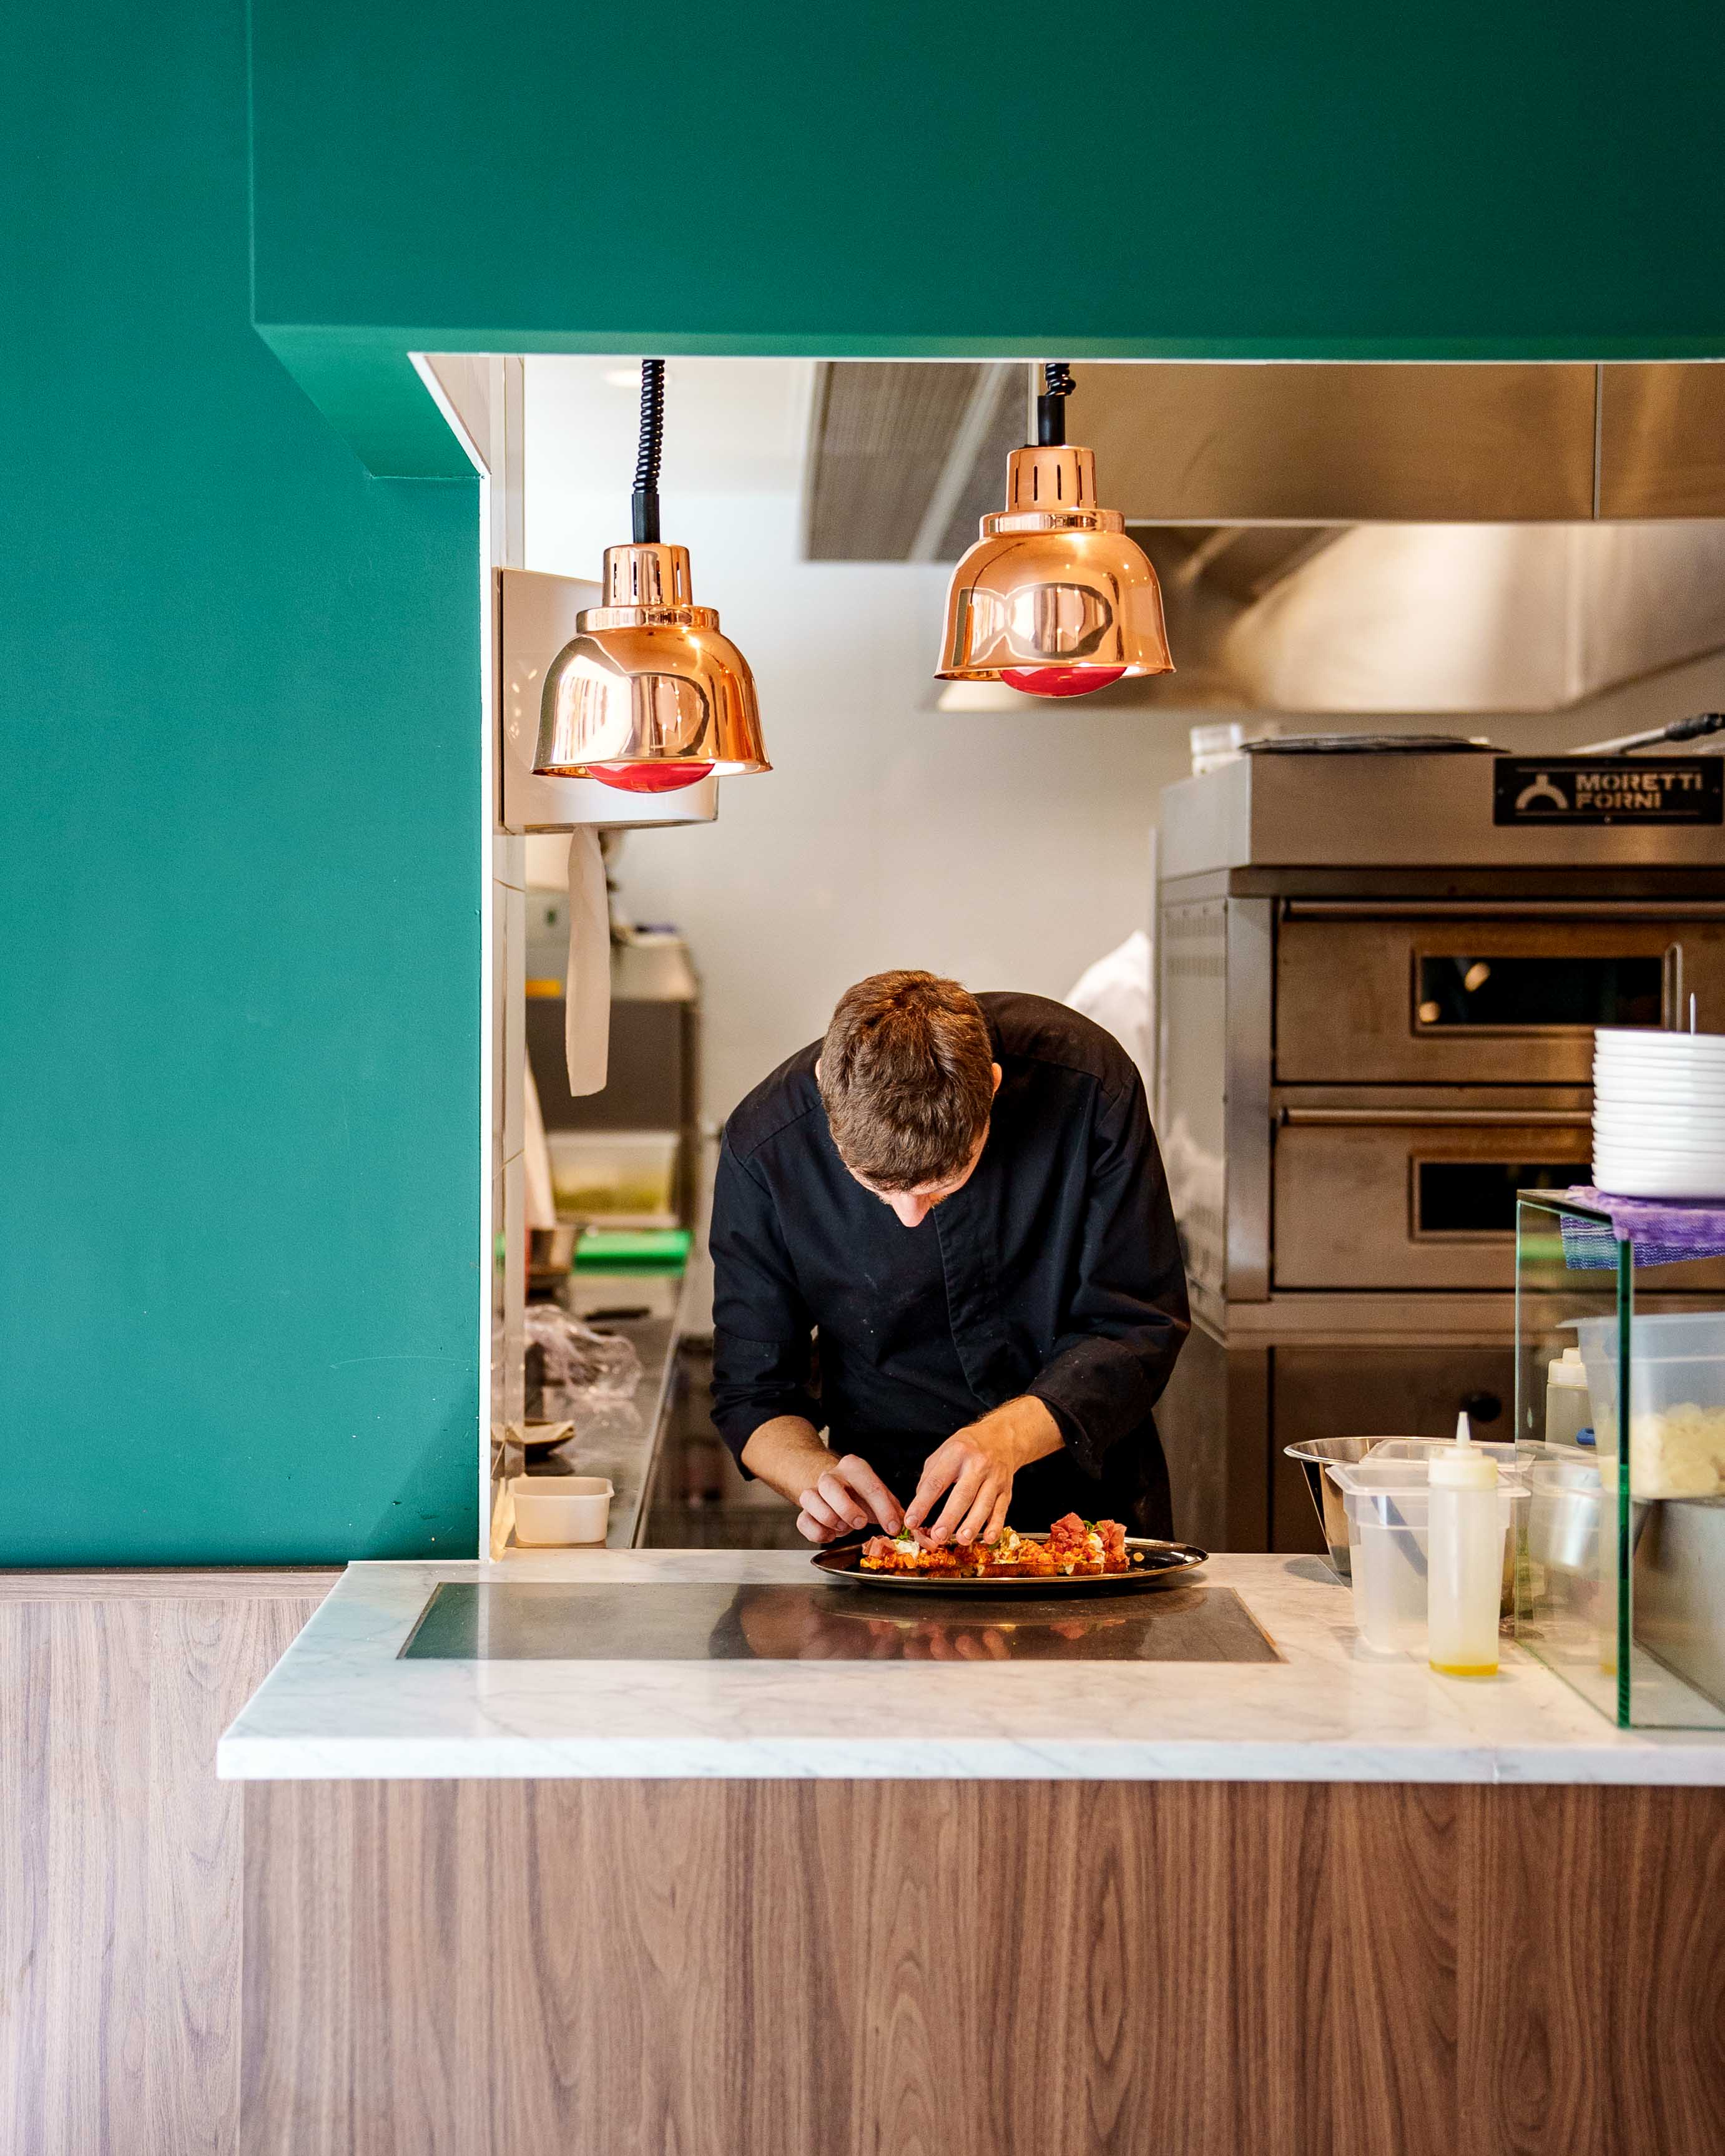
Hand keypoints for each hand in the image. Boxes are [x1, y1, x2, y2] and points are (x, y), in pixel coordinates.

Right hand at [794, 1452, 903, 1545]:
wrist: (837, 1491)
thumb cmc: (860, 1494)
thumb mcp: (880, 1496)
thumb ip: (893, 1509)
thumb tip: (905, 1524)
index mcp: (854, 1468)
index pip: (869, 1485)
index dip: (884, 1510)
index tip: (893, 1527)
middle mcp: (831, 1476)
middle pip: (830, 1485)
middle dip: (846, 1508)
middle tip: (861, 1523)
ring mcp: (814, 1491)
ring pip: (809, 1498)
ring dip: (828, 1517)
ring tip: (843, 1527)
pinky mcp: (805, 1510)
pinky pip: (803, 1520)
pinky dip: (817, 1532)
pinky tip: (831, 1535)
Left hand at [903, 1397, 1063, 1547]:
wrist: (1002, 1437)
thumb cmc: (968, 1447)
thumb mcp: (944, 1451)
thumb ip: (930, 1477)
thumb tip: (919, 1506)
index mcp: (956, 1453)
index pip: (936, 1481)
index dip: (922, 1503)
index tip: (911, 1521)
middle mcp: (978, 1465)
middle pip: (963, 1494)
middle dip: (950, 1517)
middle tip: (938, 1536)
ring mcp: (995, 1478)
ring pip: (984, 1504)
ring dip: (973, 1525)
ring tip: (961, 1540)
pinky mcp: (1006, 1490)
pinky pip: (1001, 1510)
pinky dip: (995, 1526)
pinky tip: (988, 1538)